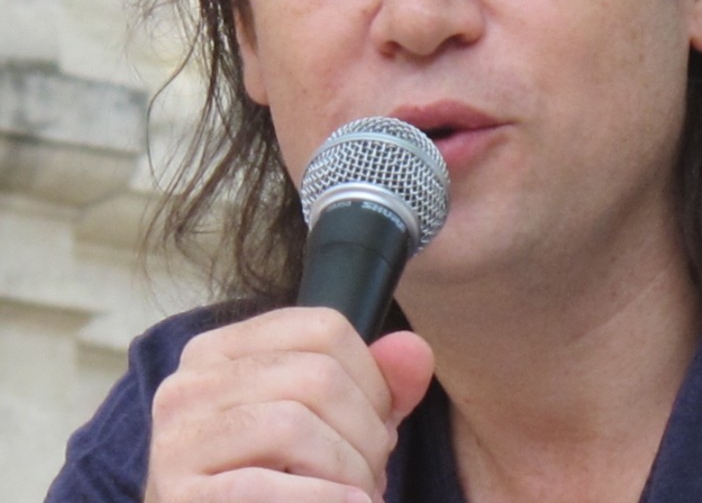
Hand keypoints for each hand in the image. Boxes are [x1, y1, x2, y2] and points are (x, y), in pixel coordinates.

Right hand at [144, 307, 433, 502]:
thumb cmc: (279, 483)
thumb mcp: (333, 425)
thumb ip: (377, 385)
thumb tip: (414, 350)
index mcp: (223, 349)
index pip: (324, 327)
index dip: (373, 378)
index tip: (381, 424)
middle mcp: (189, 383)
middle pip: (315, 376)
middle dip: (367, 432)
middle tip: (374, 474)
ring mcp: (176, 440)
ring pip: (292, 425)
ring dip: (347, 470)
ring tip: (359, 495)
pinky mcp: (179, 496)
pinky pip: (259, 486)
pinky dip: (321, 500)